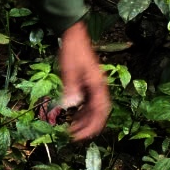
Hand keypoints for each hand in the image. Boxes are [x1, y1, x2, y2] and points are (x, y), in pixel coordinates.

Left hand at [57, 20, 110, 140]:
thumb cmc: (72, 50)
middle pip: (98, 113)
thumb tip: (70, 105)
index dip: (92, 126)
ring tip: (71, 128)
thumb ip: (71, 88)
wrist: (73, 34)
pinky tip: (72, 115)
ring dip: (83, 119)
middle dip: (87, 126)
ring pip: (93, 108)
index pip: (100, 112)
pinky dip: (81, 110)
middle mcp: (99, 87)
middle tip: (73, 135)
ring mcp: (94, 85)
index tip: (80, 136)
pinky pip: (87, 101)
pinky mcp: (88, 83)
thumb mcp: (69, 69)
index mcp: (98, 85)